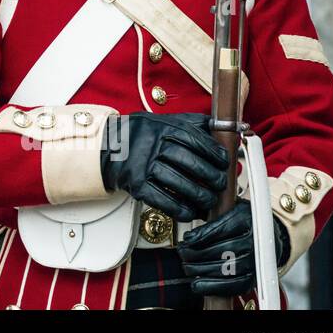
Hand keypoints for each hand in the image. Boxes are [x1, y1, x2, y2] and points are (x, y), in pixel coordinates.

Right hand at [99, 112, 228, 220]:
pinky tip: (190, 211)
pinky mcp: (136, 184)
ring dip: (199, 196)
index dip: (213, 152)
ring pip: (178, 183)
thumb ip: (191, 123)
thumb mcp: (163, 121)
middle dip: (211, 176)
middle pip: (189, 162)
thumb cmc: (141, 135)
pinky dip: (180, 209)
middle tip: (221, 184)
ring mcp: (143, 165)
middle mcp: (152, 145)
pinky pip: (162, 200)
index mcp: (161, 127)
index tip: (224, 162)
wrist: (107, 147)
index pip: (194, 139)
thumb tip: (222, 129)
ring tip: (209, 200)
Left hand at [177, 199, 290, 295]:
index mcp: (248, 220)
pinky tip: (196, 283)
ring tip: (187, 265)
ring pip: (224, 270)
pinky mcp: (253, 280)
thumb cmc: (244, 222)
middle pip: (220, 251)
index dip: (200, 236)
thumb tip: (189, 218)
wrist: (269, 237)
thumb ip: (213, 212)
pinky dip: (211, 287)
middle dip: (195, 254)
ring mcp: (255, 263)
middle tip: (183, 252)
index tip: (187, 239)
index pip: (220, 230)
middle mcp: (255, 242)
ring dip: (199, 270)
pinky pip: (231, 287)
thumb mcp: (230, 208)